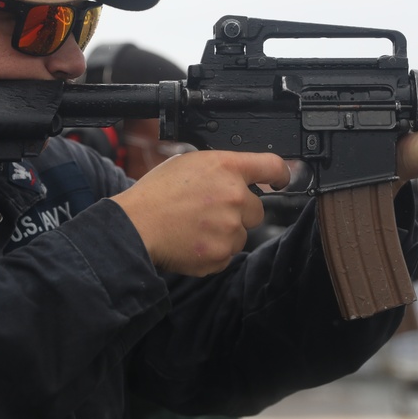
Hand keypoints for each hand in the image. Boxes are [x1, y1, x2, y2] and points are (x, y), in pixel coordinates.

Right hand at [110, 151, 290, 275]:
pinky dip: (212, 251)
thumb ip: (219, 168)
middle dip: (239, 212)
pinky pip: (227, 254)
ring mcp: (230, 229)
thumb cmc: (156, 193)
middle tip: (210, 212)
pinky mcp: (221, 255)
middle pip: (257, 209)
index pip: (272, 166)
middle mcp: (234, 197)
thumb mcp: (188, 163)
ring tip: (194, 227)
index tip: (282, 180)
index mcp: (227, 168)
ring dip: (225, 233)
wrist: (136, 225)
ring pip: (241, 234)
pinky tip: (191, 241)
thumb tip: (237, 174)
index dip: (281, 174)